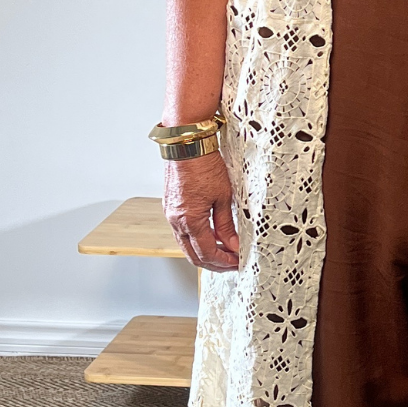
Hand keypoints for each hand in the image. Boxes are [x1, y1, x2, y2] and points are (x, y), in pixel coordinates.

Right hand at [164, 152, 239, 271]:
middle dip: (214, 263)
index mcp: (190, 221)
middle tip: (231, 262)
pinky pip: (182, 232)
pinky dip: (196, 239)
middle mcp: (176, 221)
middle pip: (193, 255)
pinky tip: (210, 235)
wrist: (187, 143)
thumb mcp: (223, 196)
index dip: (224, 262)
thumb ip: (226, 225)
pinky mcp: (170, 207)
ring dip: (204, 251)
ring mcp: (171, 214)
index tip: (237, 262)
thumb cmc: (204, 164)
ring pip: (186, 245)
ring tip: (224, 250)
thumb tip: (233, 244)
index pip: (207, 254)